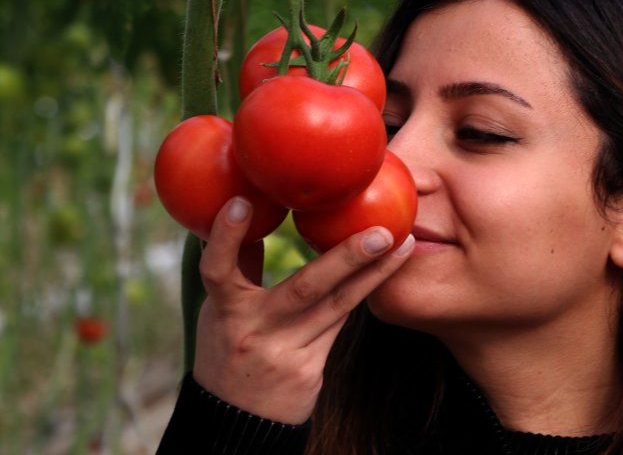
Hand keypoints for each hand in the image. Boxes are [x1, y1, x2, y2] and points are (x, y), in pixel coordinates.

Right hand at [192, 196, 414, 423]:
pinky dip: (362, 294)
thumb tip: (256, 208)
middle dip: (346, 258)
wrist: (236, 421)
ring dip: (374, 274)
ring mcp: (286, 353)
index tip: (243, 200)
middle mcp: (255, 331)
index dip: (226, 235)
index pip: (218, 269)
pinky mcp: (309, 371)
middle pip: (305, 289)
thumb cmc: (227, 350)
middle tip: (381, 231)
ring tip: (404, 245)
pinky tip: (388, 271)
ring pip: (338, 307)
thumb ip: (239, 267)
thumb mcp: (219, 312)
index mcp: (224, 311)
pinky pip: (341, 324)